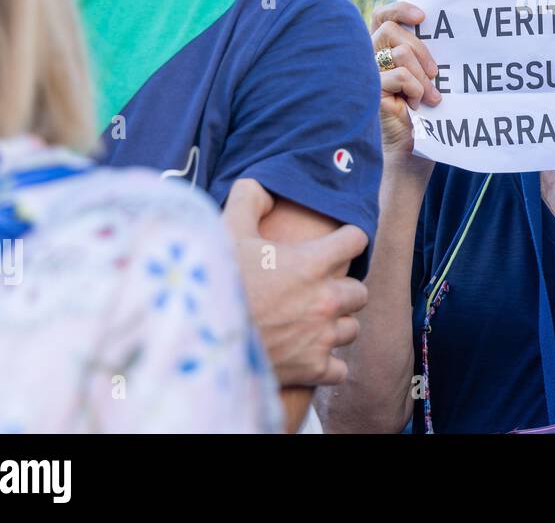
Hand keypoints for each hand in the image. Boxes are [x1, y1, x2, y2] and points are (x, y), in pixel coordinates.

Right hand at [223, 179, 368, 385]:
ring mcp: (322, 337)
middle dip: (342, 289)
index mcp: (313, 263)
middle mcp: (326, 299)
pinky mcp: (314, 370)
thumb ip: (247, 200)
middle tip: (317, 291)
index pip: (357, 240)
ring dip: (335, 325)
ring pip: (351, 328)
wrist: (194, 344)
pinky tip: (308, 355)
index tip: (335, 246)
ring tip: (310, 323)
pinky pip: (340, 369)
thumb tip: (260, 184)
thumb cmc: (212, 284)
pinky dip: (328, 364)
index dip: (346, 240)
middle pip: (360, 290)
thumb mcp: (225, 233)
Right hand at [370, 0, 442, 159]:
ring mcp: (366, 75)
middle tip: (436, 72)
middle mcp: (369, 59)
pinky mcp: (369, 91)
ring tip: (429, 98)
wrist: (411, 153)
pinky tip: (415, 106)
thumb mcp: (426, 79)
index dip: (399, 9)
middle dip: (420, 47)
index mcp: (382, 52)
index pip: (382, 17)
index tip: (422, 15)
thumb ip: (422, 56)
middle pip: (390, 29)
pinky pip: (399, 75)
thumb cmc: (422, 117)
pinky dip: (415, 88)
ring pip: (398, 52)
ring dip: (421, 75)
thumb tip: (439, 30)